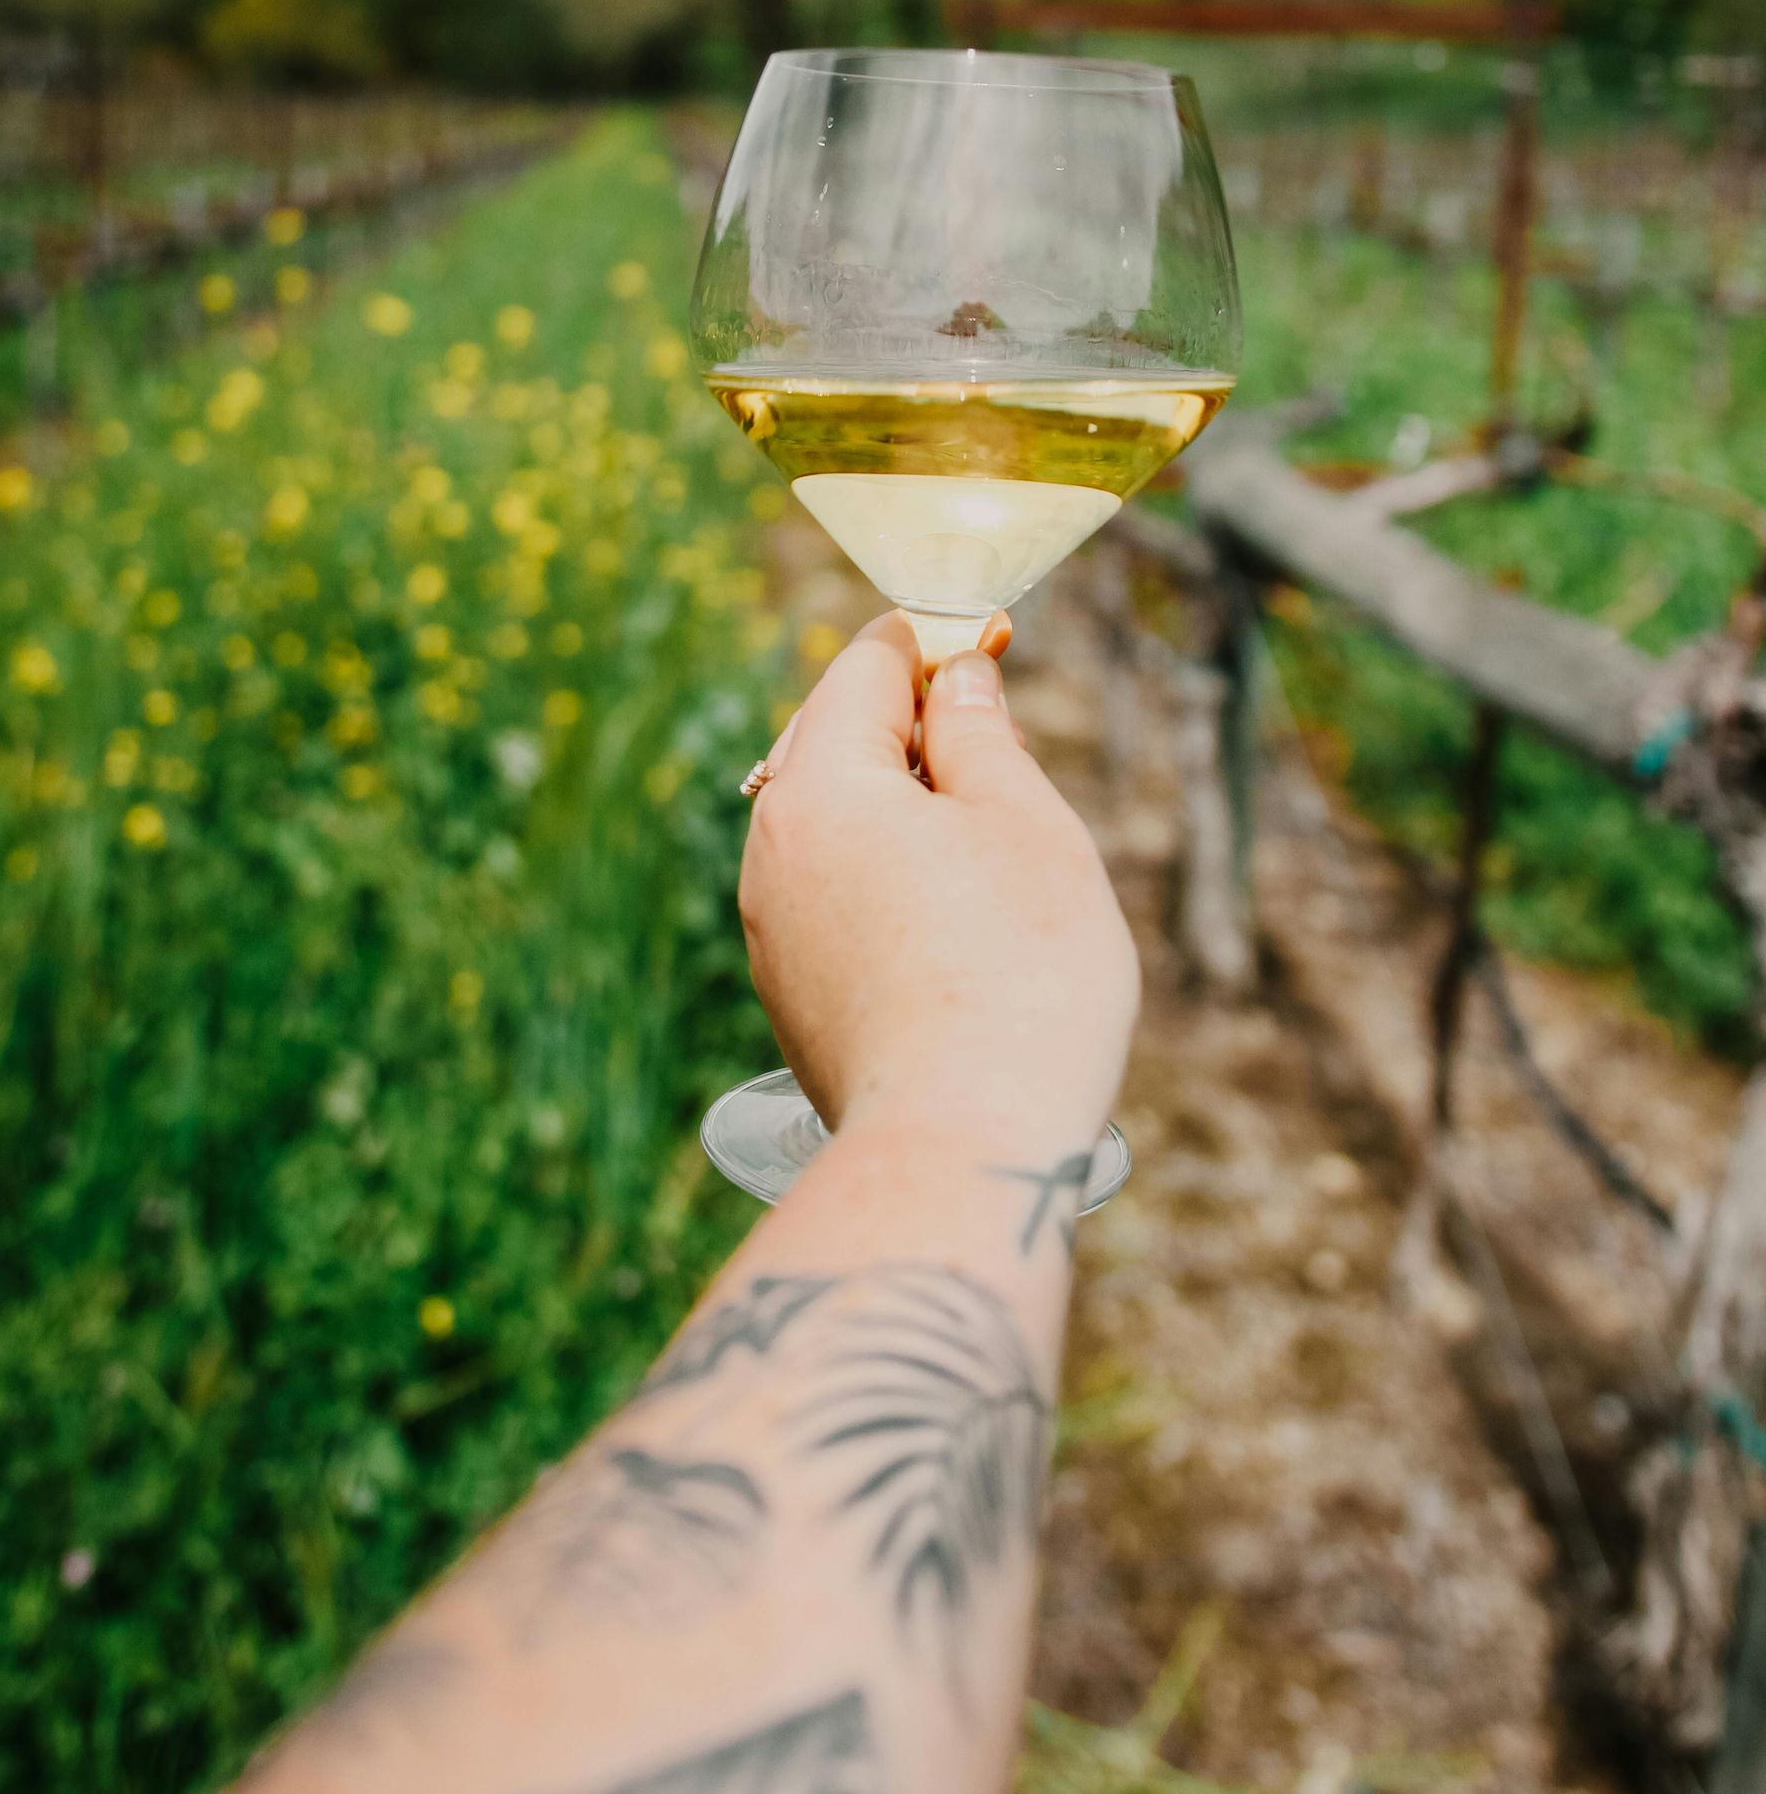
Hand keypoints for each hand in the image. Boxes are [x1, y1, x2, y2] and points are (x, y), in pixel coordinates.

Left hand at [739, 613, 1137, 1157]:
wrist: (964, 1150)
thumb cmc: (1016, 975)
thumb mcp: (1023, 824)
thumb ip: (980, 732)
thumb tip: (953, 677)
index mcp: (820, 784)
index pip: (865, 666)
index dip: (935, 643)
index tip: (996, 644)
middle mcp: (770, 849)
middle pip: (836, 743)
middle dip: (916, 732)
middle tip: (1004, 753)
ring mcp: (770, 929)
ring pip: (835, 826)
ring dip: (904, 815)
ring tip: (992, 858)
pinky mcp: (790, 996)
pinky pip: (834, 899)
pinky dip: (888, 884)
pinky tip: (956, 929)